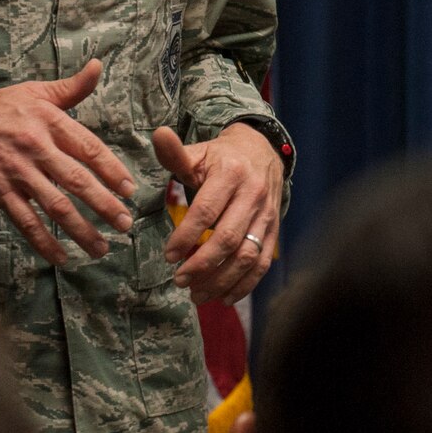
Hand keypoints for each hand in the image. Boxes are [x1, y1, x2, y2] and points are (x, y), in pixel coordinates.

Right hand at [0, 60, 136, 264]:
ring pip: (55, 206)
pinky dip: (44, 242)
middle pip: (77, 181)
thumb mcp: (32, 91)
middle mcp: (35, 148)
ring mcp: (17, 173)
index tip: (130, 188)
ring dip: (81, 230)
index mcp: (47, 121)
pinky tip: (62, 257)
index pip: (88, 147)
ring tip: (102, 247)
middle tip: (126, 223)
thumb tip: (99, 66)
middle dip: (105, 204)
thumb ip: (70, 87)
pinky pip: (26, 222)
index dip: (112, 169)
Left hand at [154, 122, 284, 303]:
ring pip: (247, 255)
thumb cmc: (222, 157)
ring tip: (196, 294)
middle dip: (202, 264)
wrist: (263, 151)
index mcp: (230, 173)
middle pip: (228, 238)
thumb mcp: (199, 152)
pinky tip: (224, 297)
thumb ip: (175, 152)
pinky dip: (245, 284)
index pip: (206, 211)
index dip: (186, 236)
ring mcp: (266, 214)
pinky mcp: (273, 230)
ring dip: (221, 280)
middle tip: (179, 280)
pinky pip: (262, 263)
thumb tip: (158, 134)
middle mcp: (252, 195)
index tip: (168, 256)